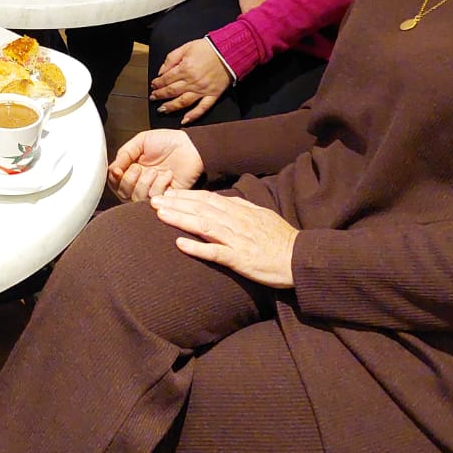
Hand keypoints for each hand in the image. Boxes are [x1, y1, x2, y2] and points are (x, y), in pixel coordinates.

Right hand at [107, 129, 203, 202]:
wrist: (191, 146)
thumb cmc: (169, 141)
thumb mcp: (141, 141)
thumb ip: (124, 154)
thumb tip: (112, 169)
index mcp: (132, 169)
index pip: (115, 182)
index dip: (115, 178)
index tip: (119, 170)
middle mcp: (140, 182)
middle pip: (123, 193)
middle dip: (128, 180)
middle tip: (138, 168)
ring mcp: (153, 190)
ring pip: (137, 198)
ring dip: (144, 183)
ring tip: (154, 171)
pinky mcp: (167, 197)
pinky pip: (155, 198)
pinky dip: (159, 185)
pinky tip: (167, 175)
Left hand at [150, 39, 232, 124]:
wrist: (230, 51)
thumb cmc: (208, 48)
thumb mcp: (186, 47)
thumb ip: (171, 59)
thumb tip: (161, 72)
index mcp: (185, 69)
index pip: (166, 79)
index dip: (157, 83)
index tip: (153, 86)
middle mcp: (192, 81)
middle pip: (172, 92)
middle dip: (160, 95)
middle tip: (153, 98)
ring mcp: (203, 90)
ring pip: (183, 102)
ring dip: (171, 107)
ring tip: (162, 109)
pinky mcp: (213, 95)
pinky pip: (202, 108)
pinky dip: (193, 115)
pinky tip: (184, 121)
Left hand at [151, 189, 297, 286]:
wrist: (300, 259)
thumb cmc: (280, 239)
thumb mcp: (261, 215)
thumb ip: (241, 207)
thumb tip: (223, 199)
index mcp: (240, 211)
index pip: (207, 199)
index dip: (186, 195)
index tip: (167, 193)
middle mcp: (236, 222)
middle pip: (201, 209)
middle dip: (175, 203)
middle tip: (152, 200)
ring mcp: (237, 240)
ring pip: (204, 225)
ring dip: (181, 219)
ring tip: (160, 215)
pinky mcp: (240, 259)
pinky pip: (215, 253)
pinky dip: (197, 248)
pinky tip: (180, 244)